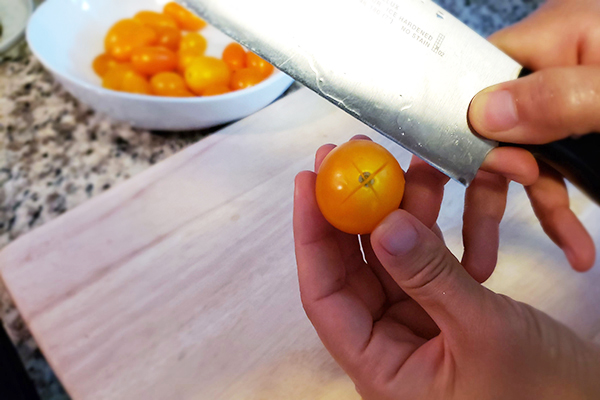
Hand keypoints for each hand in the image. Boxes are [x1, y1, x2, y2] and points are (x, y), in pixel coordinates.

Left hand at [293, 141, 599, 398]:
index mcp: (381, 366)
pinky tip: (443, 196)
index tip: (309, 181)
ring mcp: (417, 324)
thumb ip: (430, 276)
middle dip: (351, 209)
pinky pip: (428, 259)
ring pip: (392, 255)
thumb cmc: (542, 396)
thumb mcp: (483, 331)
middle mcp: (390, 344)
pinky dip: (435, 228)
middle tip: (351, 158)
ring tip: (408, 165)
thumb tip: (384, 224)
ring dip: (400, 210)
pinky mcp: (445, 309)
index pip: (324, 293)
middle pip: (353, 267)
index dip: (311, 234)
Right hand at [469, 0, 599, 270]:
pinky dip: (556, 211)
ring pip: (515, 160)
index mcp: (551, 42)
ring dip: (521, 214)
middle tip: (477, 252)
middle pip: (485, 132)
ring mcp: (559, 103)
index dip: (461, 133)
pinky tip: (573, 245)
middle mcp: (544, 71)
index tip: (473, 183)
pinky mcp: (575, 132)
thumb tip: (484, 114)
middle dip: (481, 196)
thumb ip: (560, 98)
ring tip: (513, 262)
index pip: (472, 80)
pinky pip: (548, 171)